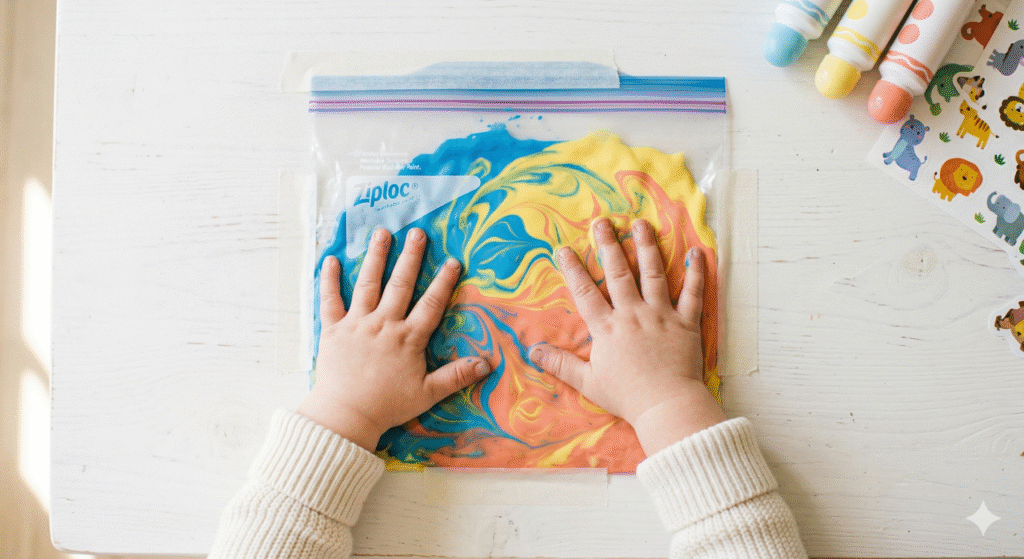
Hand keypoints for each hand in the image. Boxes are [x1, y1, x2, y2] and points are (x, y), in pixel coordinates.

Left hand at [297, 228, 490, 450]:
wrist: (345, 415)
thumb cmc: (387, 406)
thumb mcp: (427, 393)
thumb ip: (456, 376)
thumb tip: (487, 363)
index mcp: (407, 338)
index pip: (431, 304)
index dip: (444, 282)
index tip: (453, 261)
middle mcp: (383, 324)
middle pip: (400, 285)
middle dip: (410, 257)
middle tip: (417, 233)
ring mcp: (356, 324)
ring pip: (367, 284)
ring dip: (375, 257)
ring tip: (382, 233)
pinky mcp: (332, 330)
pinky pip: (330, 300)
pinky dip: (329, 280)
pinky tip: (331, 260)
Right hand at [529, 218, 724, 455]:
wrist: (666, 406)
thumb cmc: (626, 397)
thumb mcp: (587, 382)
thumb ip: (561, 364)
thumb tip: (532, 352)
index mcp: (607, 329)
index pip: (585, 293)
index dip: (573, 269)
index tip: (563, 249)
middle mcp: (633, 314)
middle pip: (618, 273)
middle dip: (608, 245)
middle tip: (602, 221)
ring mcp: (661, 316)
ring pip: (654, 274)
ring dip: (647, 247)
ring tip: (641, 224)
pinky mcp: (686, 323)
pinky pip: (693, 294)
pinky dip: (696, 272)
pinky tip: (696, 252)